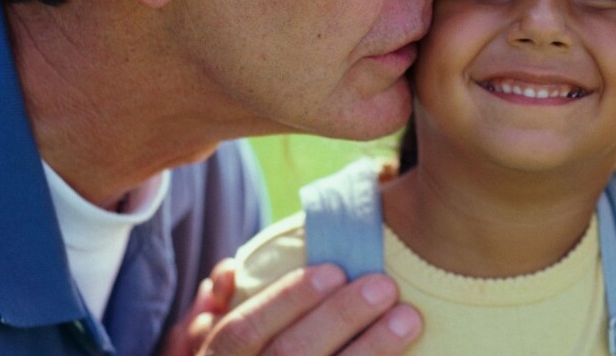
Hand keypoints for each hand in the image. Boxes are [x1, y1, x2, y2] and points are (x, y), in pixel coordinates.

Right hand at [163, 262, 421, 354]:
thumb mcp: (206, 345)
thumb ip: (219, 311)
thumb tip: (228, 276)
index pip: (242, 332)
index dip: (286, 298)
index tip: (334, 270)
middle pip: (290, 355)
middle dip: (339, 317)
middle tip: (383, 286)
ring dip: (372, 349)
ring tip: (409, 319)